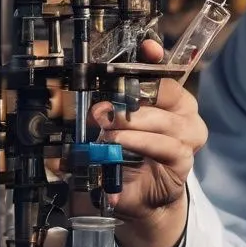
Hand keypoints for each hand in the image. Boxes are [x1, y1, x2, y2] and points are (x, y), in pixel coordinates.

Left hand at [88, 38, 207, 246]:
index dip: (155, 58)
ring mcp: (187, 137)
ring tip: (107, 130)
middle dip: (133, 96)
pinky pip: (166, 147)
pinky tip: (119, 143)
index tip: (146, 48)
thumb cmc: (126, 157)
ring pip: (166, 122)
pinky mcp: (183, 160)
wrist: (140, 198)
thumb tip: (58, 99)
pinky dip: (140, 143)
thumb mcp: (108, 130)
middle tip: (101, 109)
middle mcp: (183, 113)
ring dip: (133, 124)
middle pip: (169, 93)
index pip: (165, 71)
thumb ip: (95, 112)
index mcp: (169, 99)